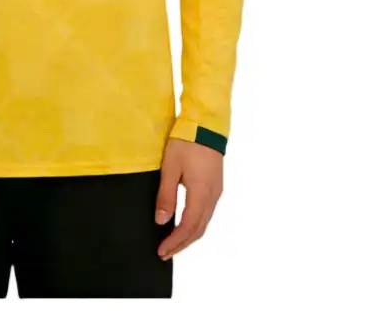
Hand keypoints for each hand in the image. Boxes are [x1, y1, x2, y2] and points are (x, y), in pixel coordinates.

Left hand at [155, 137, 222, 259]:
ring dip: (189, 235)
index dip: (175, 242)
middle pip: (198, 230)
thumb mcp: (170, 168)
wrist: (206, 124)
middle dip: (182, 244)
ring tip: (174, 243)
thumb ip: (166, 195)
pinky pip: (207, 213)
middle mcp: (212, 197)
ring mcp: (216, 192)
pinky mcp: (216, 186)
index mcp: (200, 194)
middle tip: (165, 253)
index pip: (188, 227)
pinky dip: (195, 224)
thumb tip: (161, 221)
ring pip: (204, 222)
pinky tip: (186, 223)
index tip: (162, 251)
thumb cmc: (186, 143)